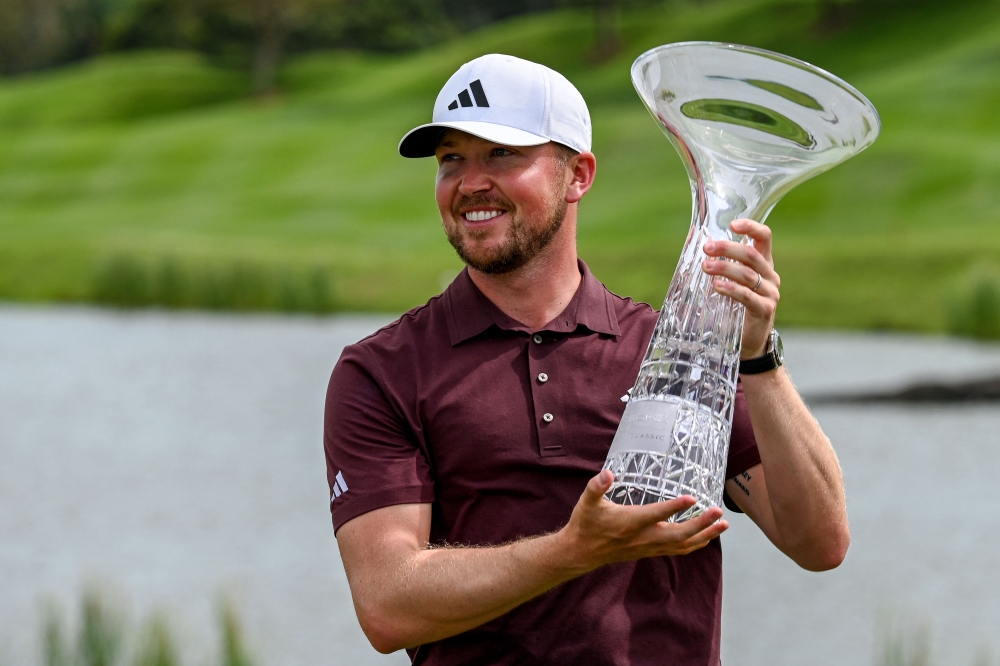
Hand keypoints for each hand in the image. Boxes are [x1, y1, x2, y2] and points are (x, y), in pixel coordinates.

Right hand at [557, 470, 727, 572]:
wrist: (581, 552)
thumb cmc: (585, 523)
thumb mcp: (587, 502)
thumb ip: (597, 487)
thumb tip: (607, 473)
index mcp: (629, 522)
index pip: (656, 514)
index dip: (674, 507)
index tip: (692, 497)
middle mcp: (643, 537)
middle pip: (678, 535)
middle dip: (701, 524)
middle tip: (719, 512)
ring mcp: (648, 547)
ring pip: (683, 545)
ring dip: (705, 535)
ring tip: (724, 525)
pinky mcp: (650, 551)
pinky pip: (678, 550)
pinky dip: (695, 544)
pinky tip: (706, 537)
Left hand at [702, 218, 779, 358]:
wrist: (749, 340)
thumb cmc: (735, 307)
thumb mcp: (729, 281)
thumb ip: (720, 262)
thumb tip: (695, 239)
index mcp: (764, 264)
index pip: (764, 238)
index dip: (751, 227)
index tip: (733, 224)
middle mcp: (770, 276)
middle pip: (751, 255)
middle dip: (727, 248)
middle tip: (707, 248)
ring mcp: (770, 293)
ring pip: (748, 274)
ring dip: (724, 268)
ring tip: (705, 267)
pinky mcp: (765, 310)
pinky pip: (747, 296)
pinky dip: (730, 289)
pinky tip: (716, 286)